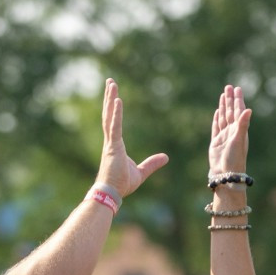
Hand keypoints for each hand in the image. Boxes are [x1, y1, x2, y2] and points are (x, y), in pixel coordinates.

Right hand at [94, 78, 169, 199]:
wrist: (112, 193)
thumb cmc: (122, 184)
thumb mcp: (142, 172)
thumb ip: (152, 163)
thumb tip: (166, 157)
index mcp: (115, 144)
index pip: (113, 121)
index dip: (113, 107)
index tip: (114, 95)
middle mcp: (111, 140)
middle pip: (109, 114)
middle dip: (110, 97)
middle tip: (110, 81)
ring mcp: (110, 142)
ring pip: (109, 116)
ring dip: (110, 99)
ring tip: (111, 83)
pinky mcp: (112, 147)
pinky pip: (114, 126)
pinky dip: (116, 113)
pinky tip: (117, 100)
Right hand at [208, 84, 251, 175]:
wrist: (226, 174)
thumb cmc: (235, 158)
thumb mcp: (239, 140)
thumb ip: (243, 124)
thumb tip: (248, 109)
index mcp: (239, 130)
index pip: (238, 111)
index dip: (238, 100)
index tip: (237, 89)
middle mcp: (232, 132)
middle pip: (231, 111)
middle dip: (230, 99)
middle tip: (229, 86)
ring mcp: (224, 137)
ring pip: (223, 117)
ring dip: (223, 106)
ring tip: (223, 95)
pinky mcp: (216, 143)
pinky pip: (216, 127)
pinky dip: (217, 119)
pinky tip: (217, 112)